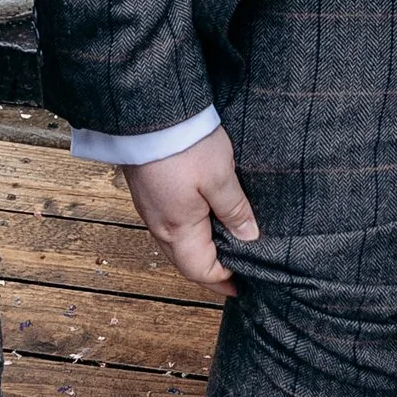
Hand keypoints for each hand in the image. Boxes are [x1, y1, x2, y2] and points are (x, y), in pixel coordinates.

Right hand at [125, 128, 259, 299]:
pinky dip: (188, 233)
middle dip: (209, 272)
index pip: (200, 271)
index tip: (243, 285)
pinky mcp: (147, 193)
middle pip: (185, 262)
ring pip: (176, 244)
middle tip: (234, 274)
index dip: (223, 281)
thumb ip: (235, 210)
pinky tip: (202, 221)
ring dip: (198, 252)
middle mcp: (159, 225)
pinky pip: (169, 226)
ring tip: (222, 249)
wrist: (148, 112)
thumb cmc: (185, 144)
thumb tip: (249, 237)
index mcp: (178, 229)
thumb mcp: (221, 177)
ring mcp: (150, 209)